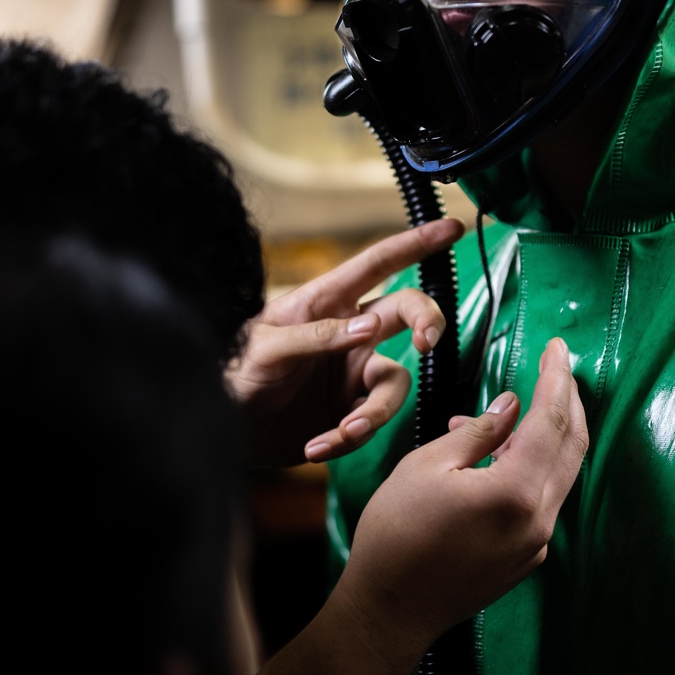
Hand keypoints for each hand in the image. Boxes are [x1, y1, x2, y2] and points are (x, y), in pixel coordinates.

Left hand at [226, 219, 463, 466]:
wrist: (222, 429)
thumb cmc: (233, 372)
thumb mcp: (266, 347)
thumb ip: (317, 335)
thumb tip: (371, 326)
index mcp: (326, 302)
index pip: (378, 264)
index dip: (416, 244)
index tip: (453, 228)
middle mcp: (349, 334)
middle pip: (407, 315)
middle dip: (427, 325)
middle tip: (426, 343)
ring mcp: (352, 374)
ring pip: (395, 383)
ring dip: (374, 411)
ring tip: (345, 432)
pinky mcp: (350, 413)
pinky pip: (370, 424)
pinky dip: (347, 439)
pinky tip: (316, 447)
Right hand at [339, 338, 587, 668]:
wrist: (389, 610)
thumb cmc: (396, 535)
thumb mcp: (427, 466)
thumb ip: (480, 432)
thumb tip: (514, 404)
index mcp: (515, 492)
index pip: (553, 420)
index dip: (556, 378)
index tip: (557, 348)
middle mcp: (538, 520)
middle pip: (572, 446)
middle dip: (567, 401)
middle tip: (555, 366)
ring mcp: (536, 544)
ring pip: (557, 473)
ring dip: (541, 435)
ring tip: (497, 417)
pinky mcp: (526, 558)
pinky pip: (539, 500)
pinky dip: (526, 469)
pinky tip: (490, 459)